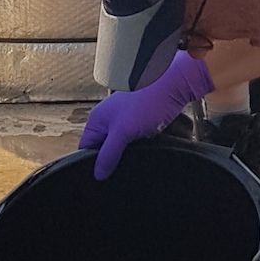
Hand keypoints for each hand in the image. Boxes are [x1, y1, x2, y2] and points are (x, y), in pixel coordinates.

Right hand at [79, 49, 212, 178]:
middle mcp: (108, 118)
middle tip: (120, 170)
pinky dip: (139, 145)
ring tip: (136, 157)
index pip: (86, 148)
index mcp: (97, 119)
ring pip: (120, 144)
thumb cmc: (146, 102)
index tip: (103, 175)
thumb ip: (109, 154)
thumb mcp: (123, 133)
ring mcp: (124, 119)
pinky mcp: (139, 120)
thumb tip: (98, 174)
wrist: (173, 85)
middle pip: (103, 147)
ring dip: (127, 152)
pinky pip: (134, 139)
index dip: (92, 163)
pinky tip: (146, 148)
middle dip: (111, 159)